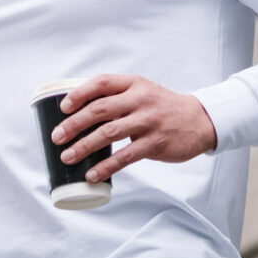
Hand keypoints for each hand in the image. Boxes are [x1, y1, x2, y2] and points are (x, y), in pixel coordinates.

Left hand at [51, 75, 217, 181]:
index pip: (102, 83)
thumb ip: (117, 97)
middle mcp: (141, 100)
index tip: (63, 107)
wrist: (199, 121)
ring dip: (84, 146)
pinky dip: (106, 167)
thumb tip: (80, 112)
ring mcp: (148, 122)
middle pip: (100, 109)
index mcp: (134, 84)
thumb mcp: (143, 92)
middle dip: (74, 124)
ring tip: (68, 157)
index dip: (79, 94)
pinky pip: (125, 157)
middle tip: (57, 137)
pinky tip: (92, 174)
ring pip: (109, 133)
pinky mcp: (154, 143)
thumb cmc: (164, 108)